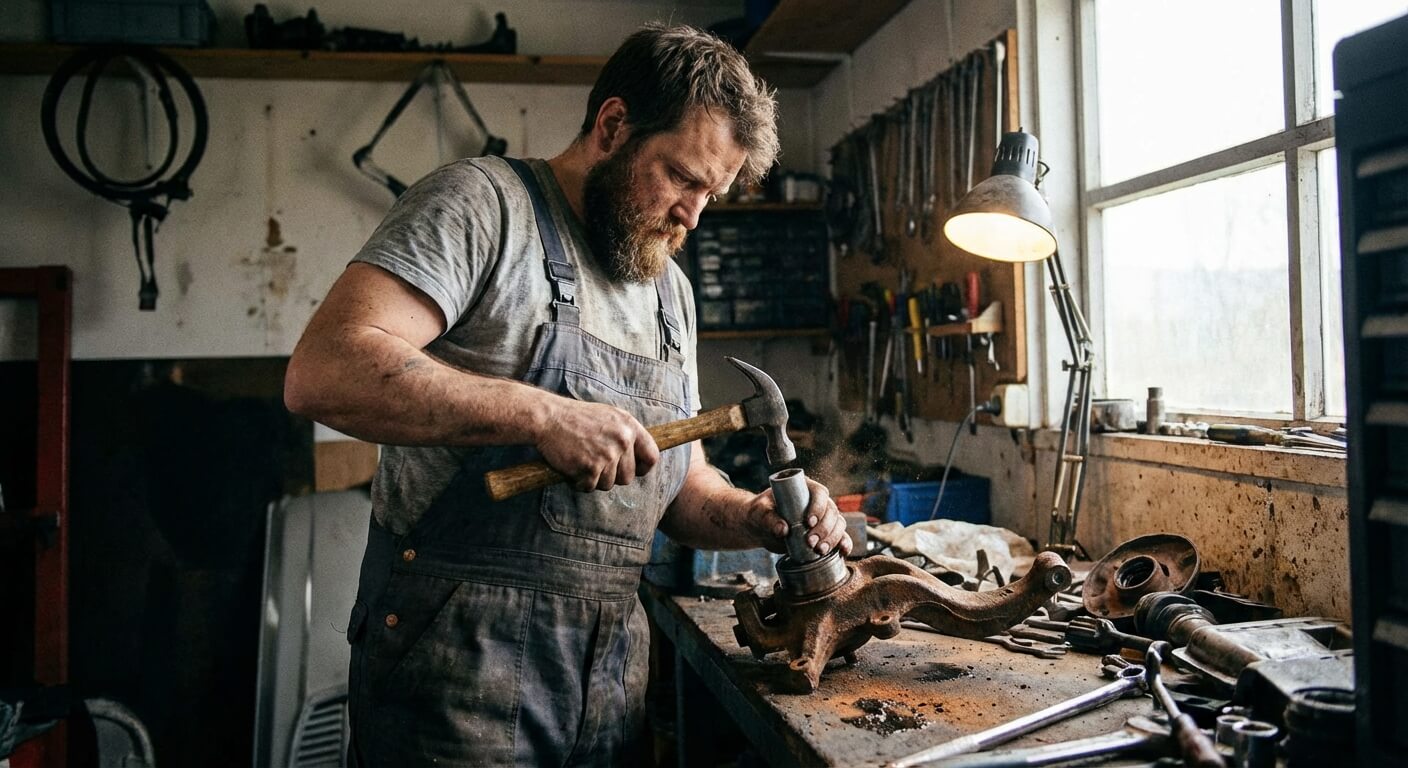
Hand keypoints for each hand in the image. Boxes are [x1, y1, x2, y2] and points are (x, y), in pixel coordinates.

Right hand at [537, 397, 658, 491]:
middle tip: (596, 466)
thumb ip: (626, 434)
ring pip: (608, 484)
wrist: (549, 418)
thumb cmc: (577, 418)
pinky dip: (580, 482)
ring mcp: (607, 455)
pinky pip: (590, 487)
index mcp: (630, 426)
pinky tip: (572, 467)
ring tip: (582, 462)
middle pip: (628, 477)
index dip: (643, 468)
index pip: (652, 457)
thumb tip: (640, 456)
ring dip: (594, 480)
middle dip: (612, 477)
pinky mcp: (590, 467)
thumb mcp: (609, 417)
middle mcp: (622, 441)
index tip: (634, 471)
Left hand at [748, 477, 851, 557]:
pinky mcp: (823, 533)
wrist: (759, 527)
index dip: (818, 507)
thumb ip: (769, 519)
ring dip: (833, 538)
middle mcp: (818, 502)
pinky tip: (843, 551)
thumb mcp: (760, 513)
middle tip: (810, 542)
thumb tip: (783, 530)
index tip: (808, 522)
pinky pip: (840, 536)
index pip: (820, 493)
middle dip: (824, 528)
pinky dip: (844, 544)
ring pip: (838, 524)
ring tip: (819, 550)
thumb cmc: (759, 513)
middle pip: (832, 511)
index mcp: (804, 488)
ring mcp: (823, 518)